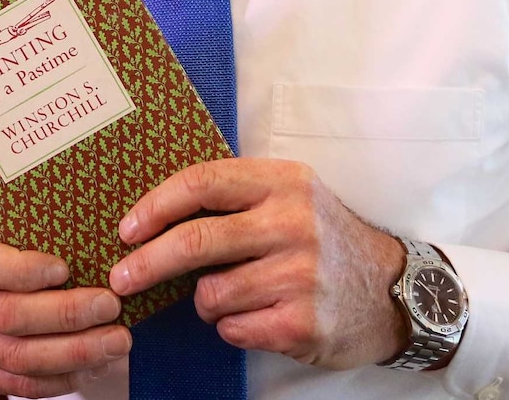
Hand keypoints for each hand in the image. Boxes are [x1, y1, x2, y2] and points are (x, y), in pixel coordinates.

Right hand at [0, 224, 131, 397]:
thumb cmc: (4, 243)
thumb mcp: (7, 223)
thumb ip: (37, 226)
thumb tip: (95, 227)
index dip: (23, 270)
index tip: (64, 269)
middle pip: (10, 316)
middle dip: (66, 314)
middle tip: (110, 305)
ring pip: (21, 357)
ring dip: (75, 352)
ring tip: (115, 341)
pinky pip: (24, 384)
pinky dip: (64, 378)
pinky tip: (97, 365)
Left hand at [109, 158, 407, 369]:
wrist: (389, 288)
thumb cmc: (323, 237)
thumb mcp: (289, 195)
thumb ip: (237, 196)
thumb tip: (156, 211)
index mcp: (283, 181)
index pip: (204, 182)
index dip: (157, 205)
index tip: (127, 228)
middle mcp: (292, 221)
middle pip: (196, 241)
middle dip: (147, 263)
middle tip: (119, 278)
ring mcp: (300, 272)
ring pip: (211, 293)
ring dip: (205, 302)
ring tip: (230, 296)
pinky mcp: (303, 321)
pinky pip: (233, 329)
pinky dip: (231, 327)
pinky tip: (256, 316)